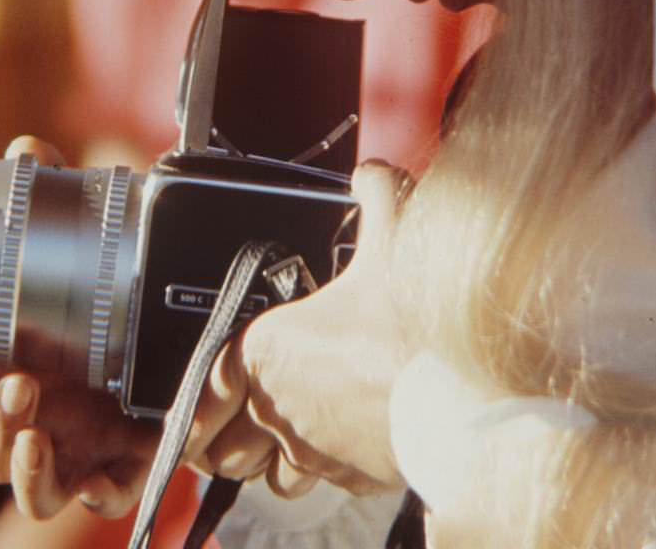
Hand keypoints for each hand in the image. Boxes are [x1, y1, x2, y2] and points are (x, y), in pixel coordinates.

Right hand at [0, 136, 159, 518]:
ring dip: (22, 466)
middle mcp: (49, 411)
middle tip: (17, 388)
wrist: (193, 320)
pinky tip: (89, 480)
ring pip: (32, 481)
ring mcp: (85, 441)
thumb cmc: (121, 291)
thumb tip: (26, 149)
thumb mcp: (93, 240)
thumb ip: (56, 195)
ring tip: (34, 436)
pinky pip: (102, 493)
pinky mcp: (129, 460)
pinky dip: (92, 494)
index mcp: (27, 365)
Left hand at [184, 161, 409, 498]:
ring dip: (271, 460)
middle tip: (233, 425)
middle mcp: (281, 407)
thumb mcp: (391, 236)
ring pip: (270, 476)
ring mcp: (316, 449)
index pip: (208, 390)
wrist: (462, 393)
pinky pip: (322, 483)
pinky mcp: (354, 475)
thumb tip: (373, 172)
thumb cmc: (413, 320)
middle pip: (229, 444)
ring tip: (282, 439)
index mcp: (270, 351)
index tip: (193, 413)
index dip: (196, 406)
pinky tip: (337, 447)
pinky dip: (322, 471)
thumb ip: (376, 193)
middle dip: (228, 437)